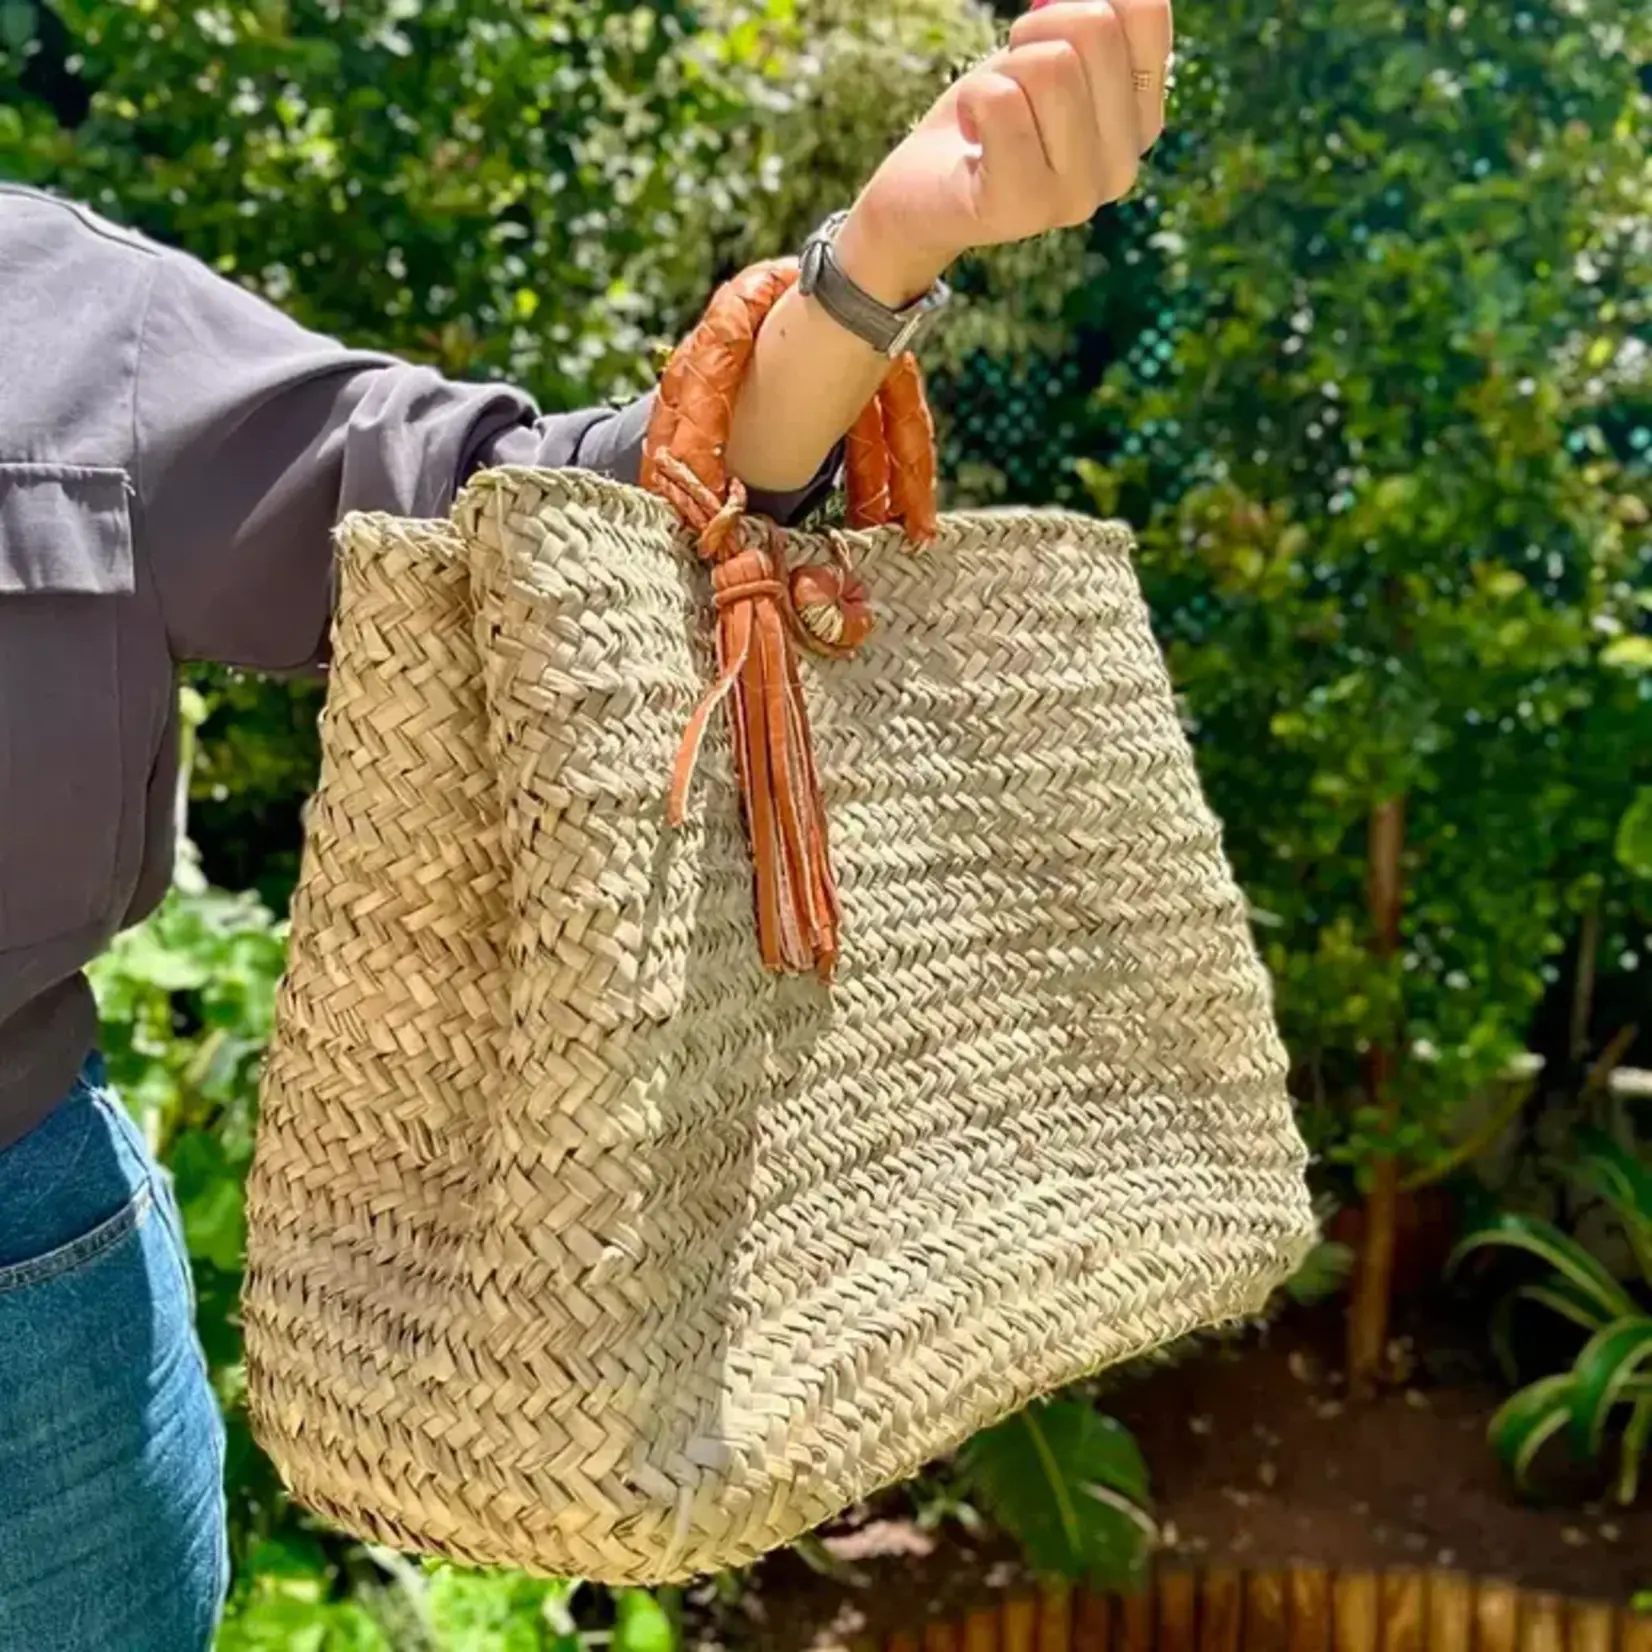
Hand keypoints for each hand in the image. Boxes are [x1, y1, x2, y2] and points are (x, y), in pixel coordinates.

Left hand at [835, 0, 1172, 304]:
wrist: (924, 195)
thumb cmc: (990, 114)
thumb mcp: (1050, 54)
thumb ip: (1091, 20)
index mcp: (1141, 122)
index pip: (1146, 10)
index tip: (1046, 35)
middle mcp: (1122, 166)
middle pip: (1096, 29)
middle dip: (1036, 32)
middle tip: (1011, 75)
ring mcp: (1077, 195)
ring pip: (1051, 65)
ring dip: (1003, 71)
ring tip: (991, 112)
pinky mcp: (1023, 205)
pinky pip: (1001, 102)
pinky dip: (973, 98)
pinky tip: (971, 131)